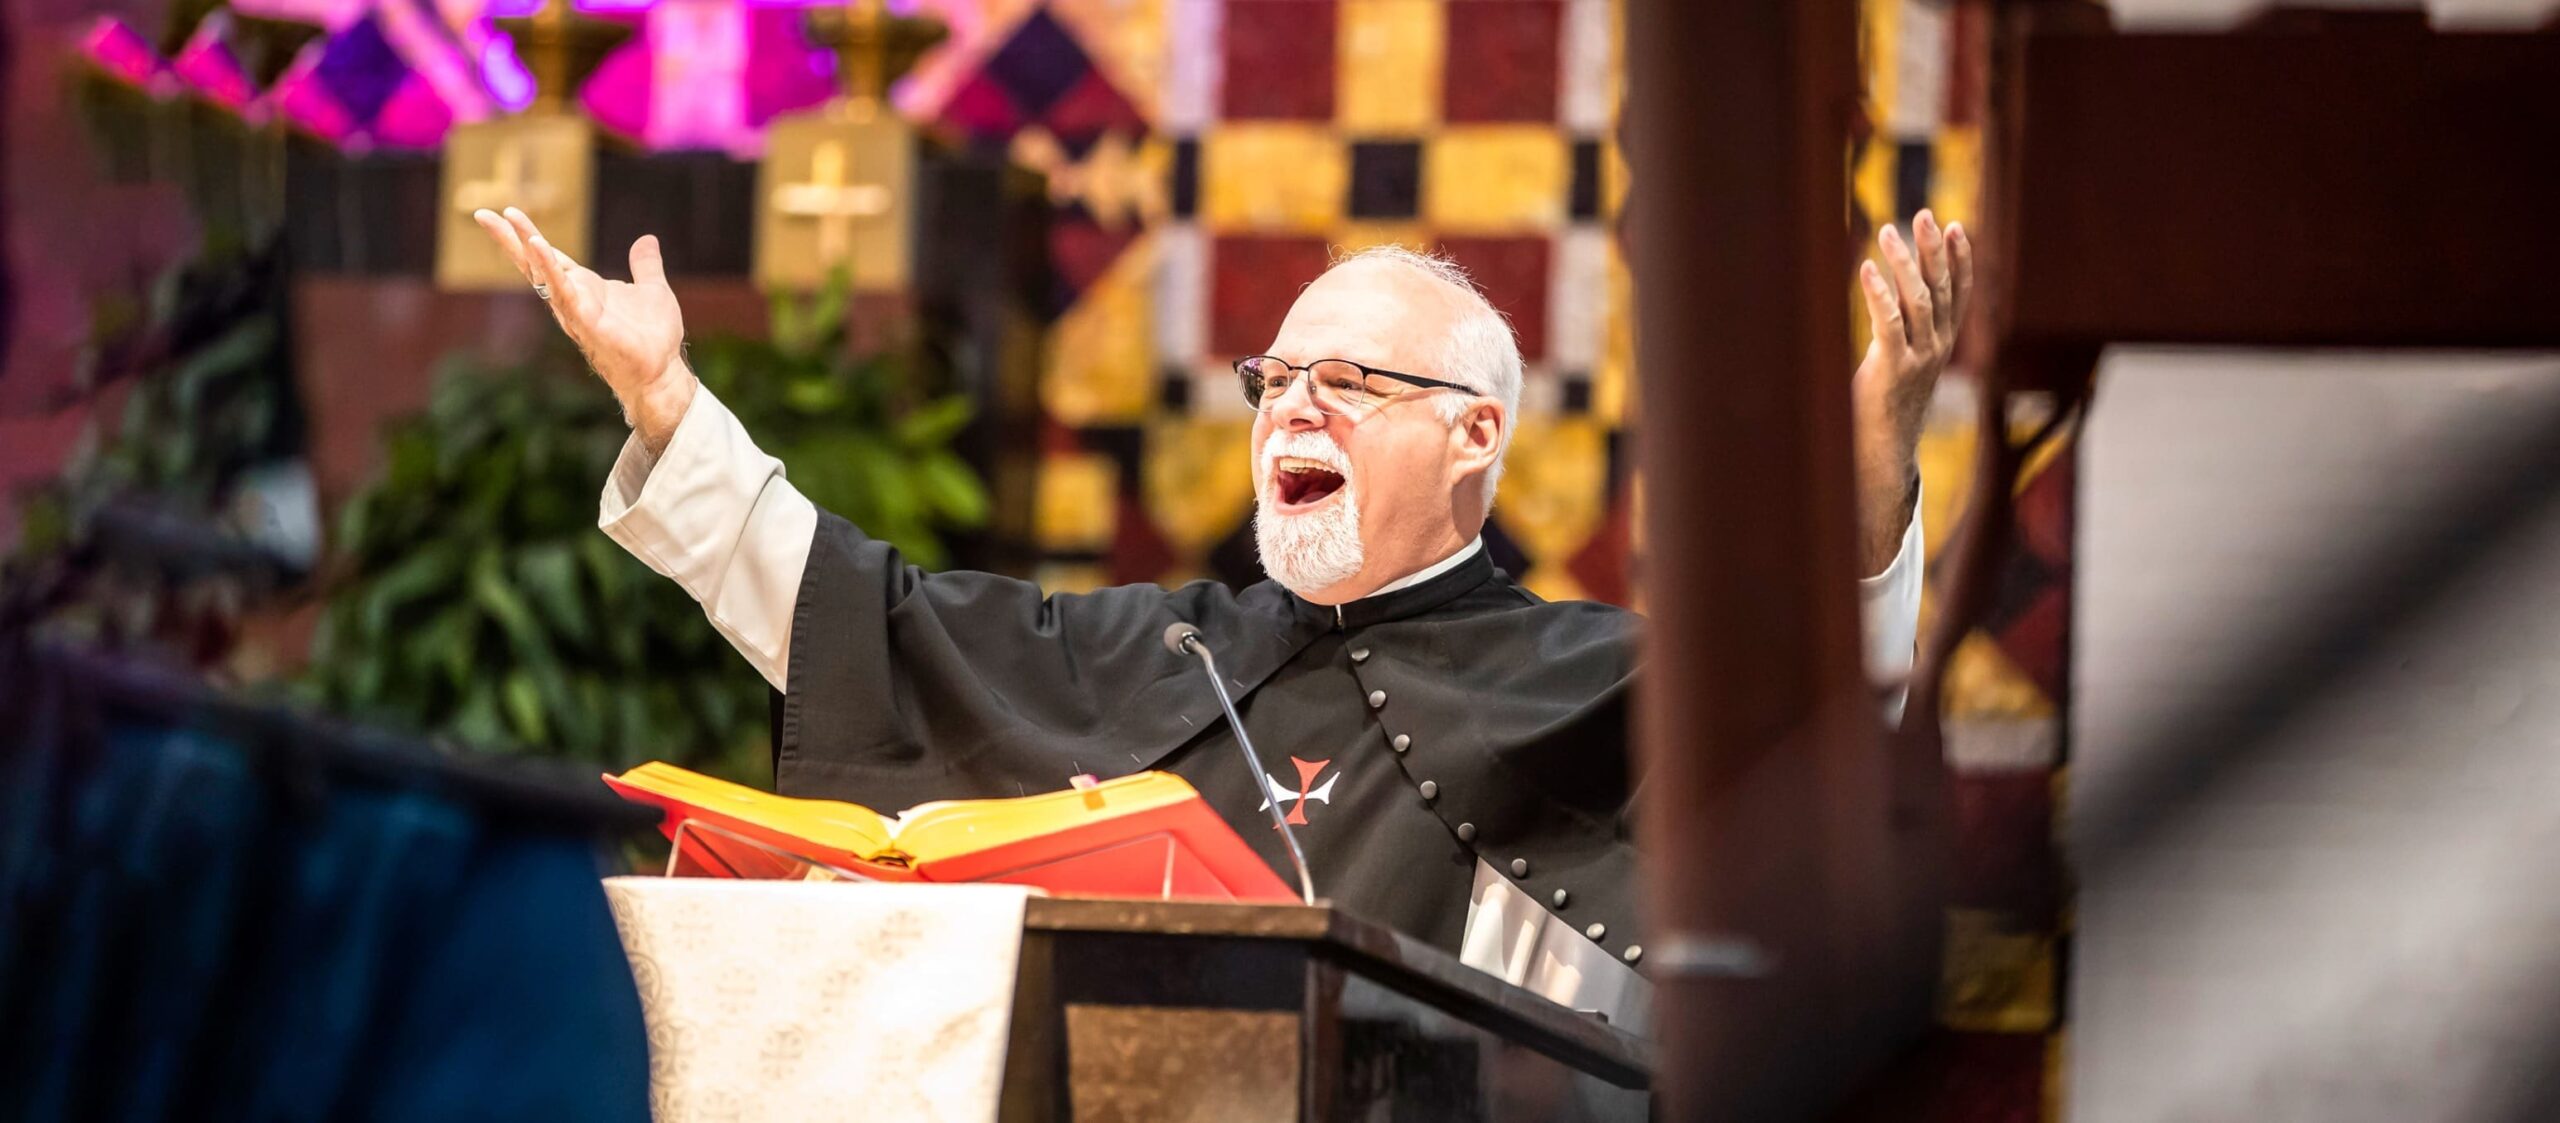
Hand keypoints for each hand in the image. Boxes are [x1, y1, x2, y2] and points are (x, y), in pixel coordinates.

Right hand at [472, 207, 695, 450]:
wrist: (663, 372)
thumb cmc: (653, 337)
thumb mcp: (652, 289)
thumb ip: (645, 265)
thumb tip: (647, 239)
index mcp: (584, 287)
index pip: (549, 257)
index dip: (528, 235)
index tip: (507, 212)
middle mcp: (572, 298)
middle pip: (533, 264)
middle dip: (509, 239)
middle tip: (482, 214)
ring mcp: (575, 311)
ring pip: (542, 276)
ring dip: (526, 249)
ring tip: (509, 222)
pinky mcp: (586, 322)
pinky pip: (564, 293)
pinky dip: (550, 269)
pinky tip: (539, 248)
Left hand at [1851, 209, 1972, 573]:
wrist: (1882, 449)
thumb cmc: (1885, 402)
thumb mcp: (1903, 360)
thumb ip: (1903, 330)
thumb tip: (1894, 297)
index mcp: (1944, 343)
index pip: (1961, 293)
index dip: (1961, 259)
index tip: (1956, 226)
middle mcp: (1938, 347)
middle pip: (1943, 289)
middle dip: (1934, 250)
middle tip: (1924, 214)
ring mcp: (1919, 359)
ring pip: (1919, 300)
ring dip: (1905, 263)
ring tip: (1889, 230)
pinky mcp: (1893, 369)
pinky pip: (1888, 323)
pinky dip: (1879, 293)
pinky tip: (1866, 267)